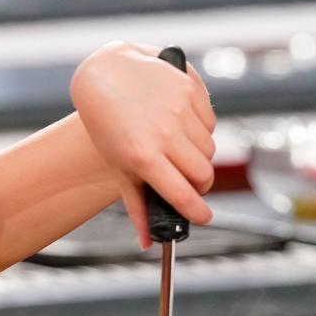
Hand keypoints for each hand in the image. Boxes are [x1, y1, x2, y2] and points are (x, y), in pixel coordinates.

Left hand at [69, 41, 216, 247]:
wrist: (106, 74)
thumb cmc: (108, 125)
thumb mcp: (118, 165)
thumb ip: (137, 204)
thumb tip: (148, 241)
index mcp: (142, 156)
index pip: (182, 194)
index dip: (198, 211)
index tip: (203, 217)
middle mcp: (163, 132)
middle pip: (203, 173)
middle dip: (199, 183)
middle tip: (188, 181)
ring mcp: (178, 108)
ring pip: (209, 148)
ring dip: (198, 154)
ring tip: (176, 146)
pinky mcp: (189, 88)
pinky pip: (210, 122)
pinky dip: (200, 128)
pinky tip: (180, 122)